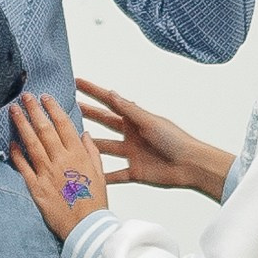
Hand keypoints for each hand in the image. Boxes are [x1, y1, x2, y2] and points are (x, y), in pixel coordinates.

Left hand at [11, 91, 109, 235]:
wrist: (87, 228)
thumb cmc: (95, 202)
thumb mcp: (100, 174)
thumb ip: (92, 151)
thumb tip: (84, 134)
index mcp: (79, 155)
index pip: (63, 124)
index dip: (52, 108)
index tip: (44, 97)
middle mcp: (62, 160)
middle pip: (44, 129)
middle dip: (33, 110)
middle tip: (24, 96)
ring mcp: (47, 173)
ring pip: (31, 143)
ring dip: (22, 125)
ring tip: (13, 110)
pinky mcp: (36, 188)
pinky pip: (23, 167)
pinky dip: (16, 154)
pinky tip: (11, 142)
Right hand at [76, 77, 231, 199]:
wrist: (190, 165)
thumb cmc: (175, 140)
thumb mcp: (149, 121)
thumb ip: (129, 109)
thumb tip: (111, 93)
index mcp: (135, 119)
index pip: (109, 102)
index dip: (93, 92)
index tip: (77, 82)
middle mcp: (131, 134)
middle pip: (103, 123)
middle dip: (86, 115)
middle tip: (66, 108)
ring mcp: (131, 153)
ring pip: (104, 148)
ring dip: (89, 145)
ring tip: (70, 141)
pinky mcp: (134, 171)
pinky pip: (115, 175)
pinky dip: (103, 176)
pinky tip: (88, 175)